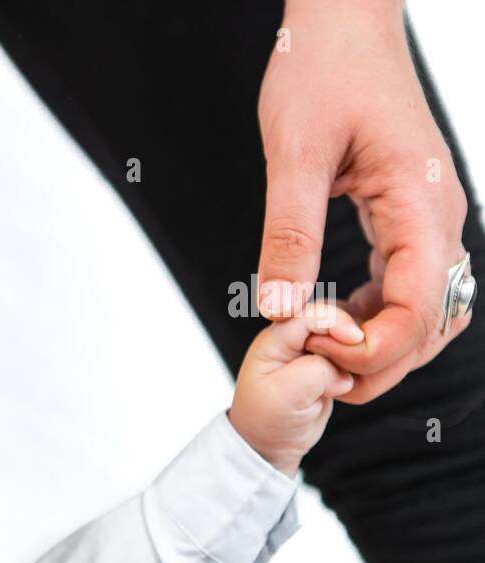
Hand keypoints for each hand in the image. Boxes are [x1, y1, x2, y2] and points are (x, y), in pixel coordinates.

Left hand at [228, 304, 362, 477]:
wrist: (271, 442)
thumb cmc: (266, 419)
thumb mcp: (285, 396)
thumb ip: (316, 373)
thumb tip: (344, 372)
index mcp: (276, 338)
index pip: (313, 314)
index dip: (337, 322)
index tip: (356, 340)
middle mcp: (297, 337)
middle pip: (337, 318)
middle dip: (350, 339)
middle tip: (349, 369)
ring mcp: (316, 347)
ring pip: (350, 334)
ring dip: (357, 353)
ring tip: (343, 381)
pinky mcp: (333, 360)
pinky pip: (356, 353)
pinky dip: (361, 365)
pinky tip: (350, 383)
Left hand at [255, 0, 471, 403]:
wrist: (342, 23)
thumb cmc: (320, 71)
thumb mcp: (293, 155)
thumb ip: (288, 235)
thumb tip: (279, 311)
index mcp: (420, 199)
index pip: (419, 306)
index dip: (373, 347)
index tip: (317, 349)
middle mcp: (440, 214)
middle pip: (432, 320)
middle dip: (381, 360)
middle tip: (319, 371)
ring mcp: (430, 215)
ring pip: (428, 307)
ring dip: (383, 343)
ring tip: (323, 351)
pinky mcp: (411, 214)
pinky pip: (410, 282)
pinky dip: (380, 313)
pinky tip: (334, 320)